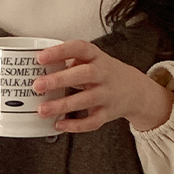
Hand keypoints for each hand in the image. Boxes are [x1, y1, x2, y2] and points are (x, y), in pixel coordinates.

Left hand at [34, 40, 173, 132]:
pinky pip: (92, 121)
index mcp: (97, 57)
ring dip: (63, 105)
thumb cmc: (105, 74)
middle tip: (38, 85)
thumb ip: (70, 61)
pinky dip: (76, 125)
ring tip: (43, 109)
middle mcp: (103, 74)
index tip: (41, 57)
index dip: (60, 51)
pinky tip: (60, 124)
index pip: (80, 48)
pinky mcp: (108, 113)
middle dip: (59, 80)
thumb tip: (41, 67)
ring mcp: (107, 94)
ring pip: (86, 100)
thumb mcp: (92, 60)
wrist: (135, 90)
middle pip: (84, 74)